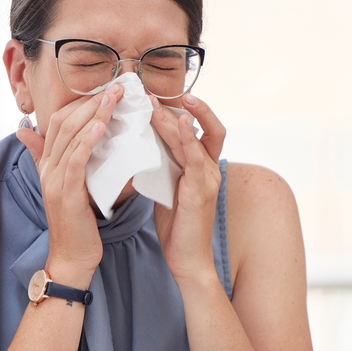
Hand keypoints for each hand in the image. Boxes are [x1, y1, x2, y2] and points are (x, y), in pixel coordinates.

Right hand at [16, 84, 123, 282]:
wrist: (72, 257)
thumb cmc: (78, 225)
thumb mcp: (72, 188)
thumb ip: (70, 163)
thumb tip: (73, 146)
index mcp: (48, 164)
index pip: (60, 121)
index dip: (82, 103)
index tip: (108, 91)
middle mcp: (47, 168)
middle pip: (63, 122)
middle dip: (90, 102)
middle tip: (117, 87)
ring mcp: (54, 179)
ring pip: (70, 136)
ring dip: (93, 114)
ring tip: (114, 98)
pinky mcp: (65, 193)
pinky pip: (74, 160)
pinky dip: (87, 140)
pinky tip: (101, 126)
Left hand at [148, 93, 226, 286]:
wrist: (186, 260)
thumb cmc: (176, 226)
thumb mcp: (167, 187)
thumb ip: (162, 165)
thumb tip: (141, 144)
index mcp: (201, 167)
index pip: (198, 129)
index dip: (183, 111)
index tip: (156, 97)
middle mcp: (210, 168)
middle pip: (208, 125)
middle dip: (188, 105)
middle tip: (154, 90)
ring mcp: (208, 178)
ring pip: (197, 138)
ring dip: (176, 117)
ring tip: (155, 101)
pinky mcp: (201, 191)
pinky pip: (197, 158)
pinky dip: (188, 138)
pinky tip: (177, 123)